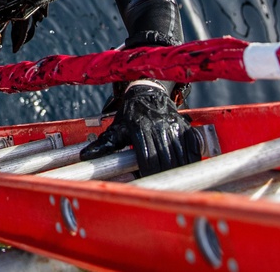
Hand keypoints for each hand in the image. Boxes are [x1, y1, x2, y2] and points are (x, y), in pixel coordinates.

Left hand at [80, 82, 201, 175]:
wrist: (147, 92)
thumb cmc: (130, 114)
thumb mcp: (116, 127)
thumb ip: (104, 143)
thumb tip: (86, 155)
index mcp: (140, 129)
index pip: (147, 159)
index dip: (148, 174)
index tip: (146, 184)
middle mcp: (158, 126)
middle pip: (165, 159)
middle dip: (164, 175)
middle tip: (162, 186)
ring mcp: (173, 126)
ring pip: (180, 154)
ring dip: (179, 170)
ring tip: (176, 181)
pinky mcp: (184, 125)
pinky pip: (192, 145)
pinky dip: (193, 158)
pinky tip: (189, 168)